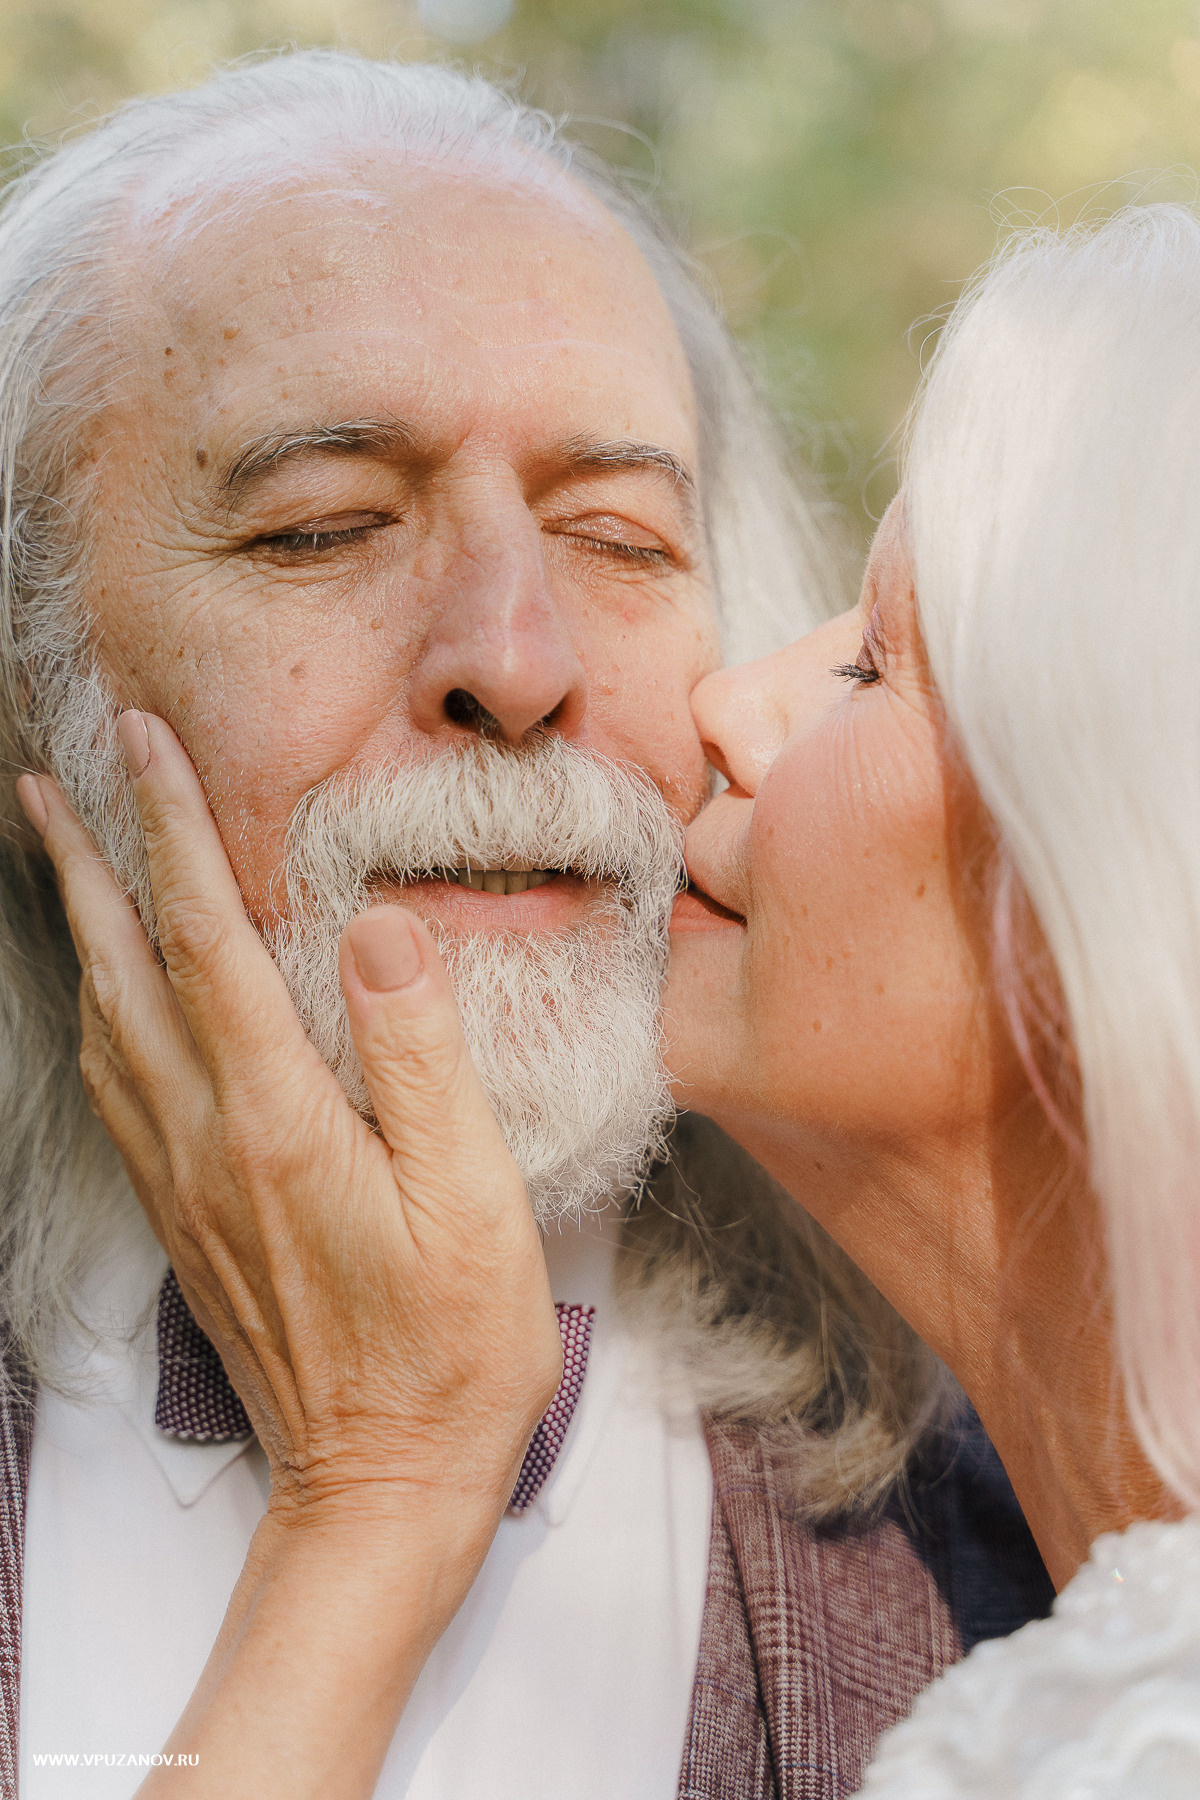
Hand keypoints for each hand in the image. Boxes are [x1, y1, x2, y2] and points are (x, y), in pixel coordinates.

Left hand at [18, 714, 560, 1520]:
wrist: (377, 1488)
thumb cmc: (448, 1349)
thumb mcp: (472, 1199)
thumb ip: (419, 1056)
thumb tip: (374, 926)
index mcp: (276, 1120)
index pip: (208, 938)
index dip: (173, 828)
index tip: (142, 739)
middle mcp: (206, 1141)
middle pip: (123, 973)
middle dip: (83, 864)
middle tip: (48, 779)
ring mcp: (184, 1183)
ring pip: (106, 1028)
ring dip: (79, 932)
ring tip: (63, 863)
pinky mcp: (187, 1217)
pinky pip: (118, 1089)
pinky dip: (99, 1013)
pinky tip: (108, 1001)